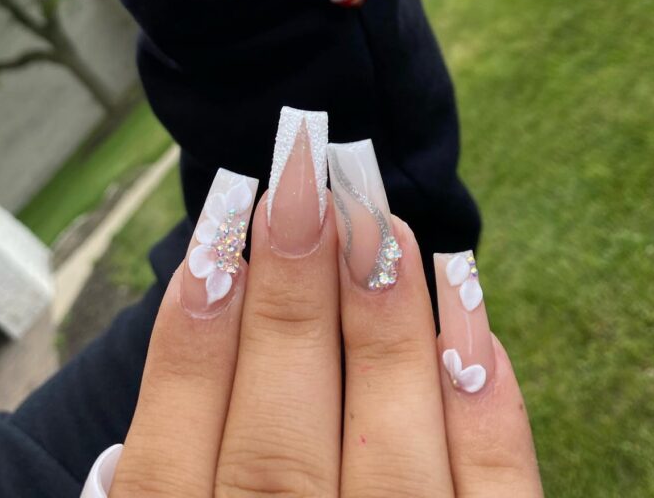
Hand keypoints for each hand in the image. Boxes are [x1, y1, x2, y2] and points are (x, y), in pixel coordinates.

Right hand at [84, 111, 542, 496]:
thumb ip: (166, 473)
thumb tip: (205, 305)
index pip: (171, 459)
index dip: (191, 336)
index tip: (217, 229)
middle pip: (277, 444)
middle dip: (289, 301)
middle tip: (303, 184)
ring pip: (389, 456)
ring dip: (383, 324)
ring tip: (377, 216)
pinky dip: (486, 402)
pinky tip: (468, 307)